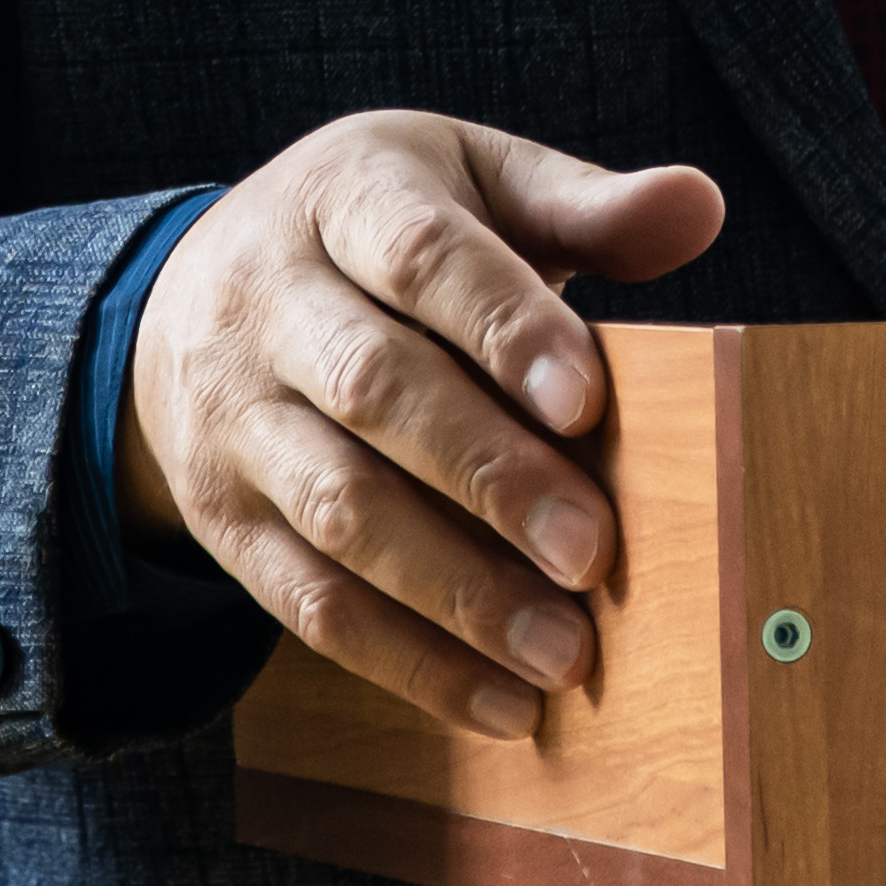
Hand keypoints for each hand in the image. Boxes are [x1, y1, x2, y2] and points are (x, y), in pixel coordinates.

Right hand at [120, 112, 725, 737]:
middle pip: (372, 389)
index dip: (505, 328)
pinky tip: (497, 701)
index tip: (587, 403)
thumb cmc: (376, 234)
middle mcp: (265, 303)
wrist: (186, 293)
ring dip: (453, 591)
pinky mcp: (224, 518)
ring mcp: (231, 417)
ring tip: (560, 651)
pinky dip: (405, 661)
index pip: (418, 256)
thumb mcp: (467, 183)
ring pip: (336, 508)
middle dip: (488, 476)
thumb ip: (582, 205)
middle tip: (591, 551)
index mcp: (343, 196)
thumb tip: (699, 207)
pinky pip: (305, 600)